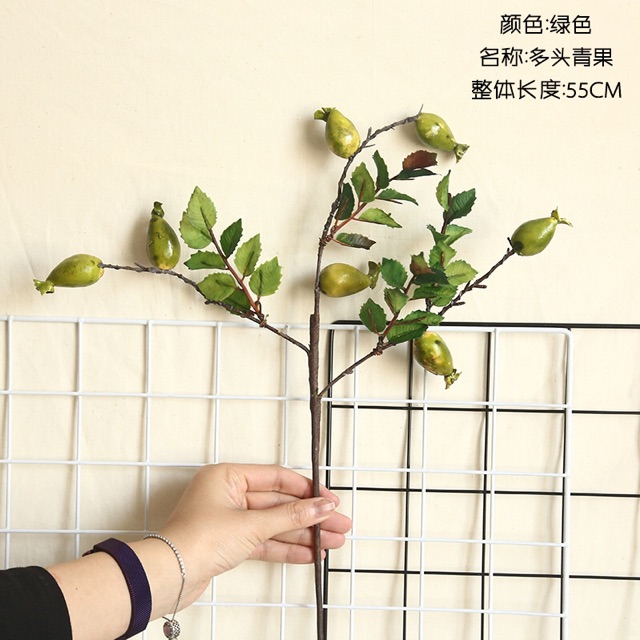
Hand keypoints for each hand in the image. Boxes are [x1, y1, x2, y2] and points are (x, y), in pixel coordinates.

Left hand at [156, 463, 351, 606]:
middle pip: (278, 503)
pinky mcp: (229, 544)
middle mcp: (228, 494)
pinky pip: (264, 541)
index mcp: (227, 476)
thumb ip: (290, 516)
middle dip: (309, 516)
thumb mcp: (251, 525)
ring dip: (302, 534)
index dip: (306, 489)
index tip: (329, 499)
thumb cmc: (195, 540)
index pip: (276, 478)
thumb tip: (320, 507)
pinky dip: (286, 547)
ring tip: (330, 542)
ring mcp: (229, 520)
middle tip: (337, 524)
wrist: (168, 576)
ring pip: (273, 524)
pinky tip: (308, 553)